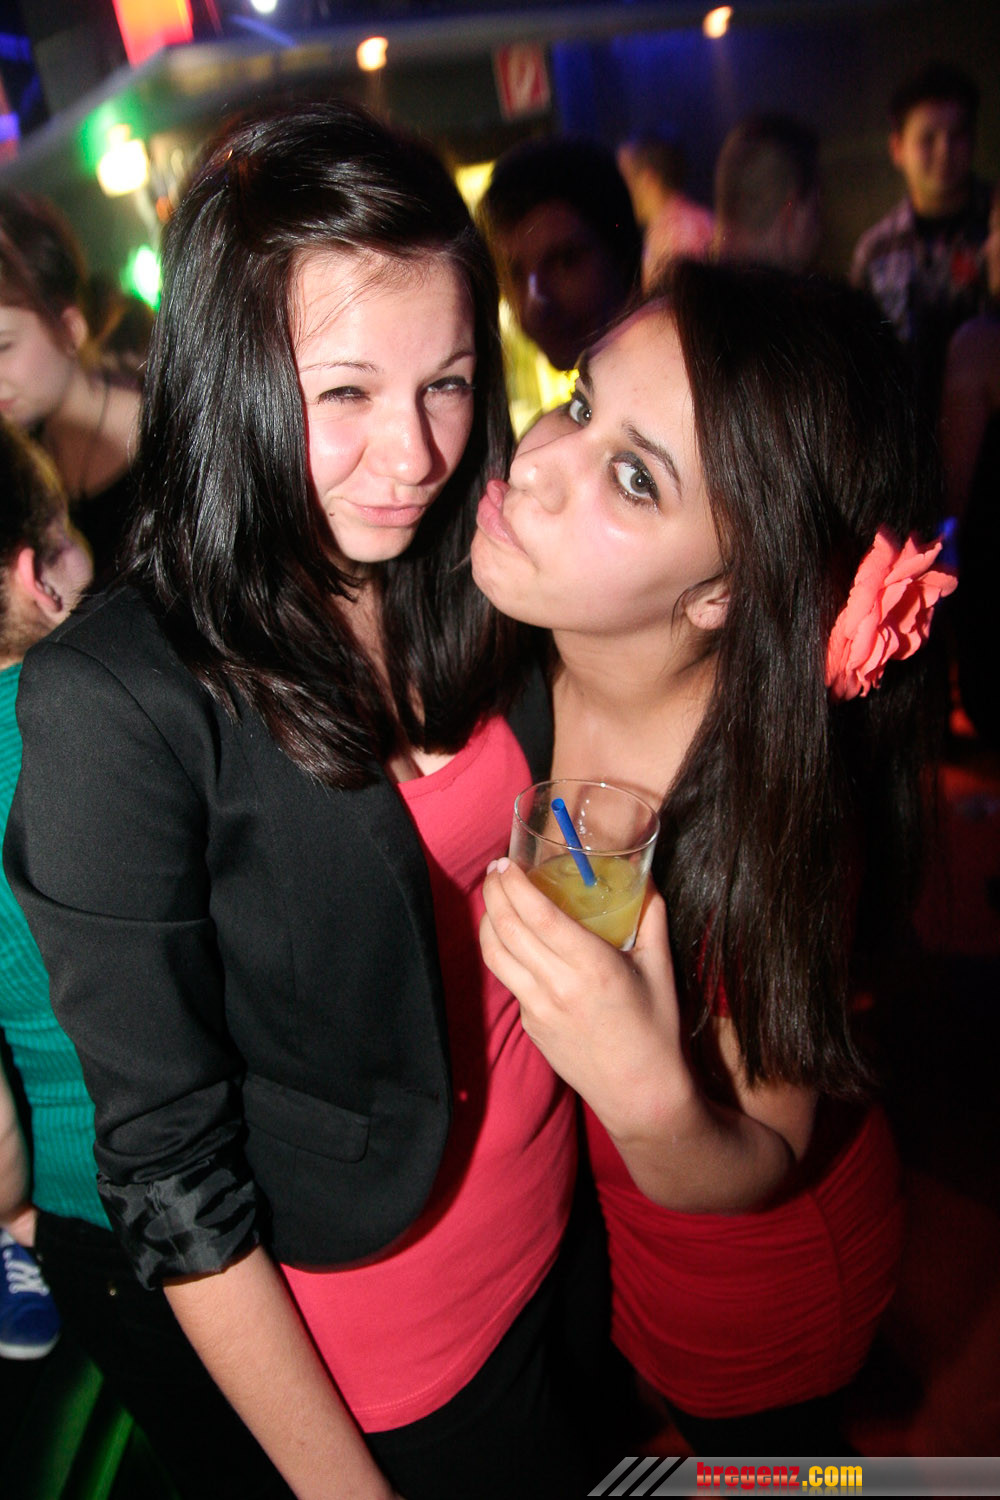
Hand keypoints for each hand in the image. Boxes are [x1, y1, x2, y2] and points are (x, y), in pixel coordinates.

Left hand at [480, 859, 689, 1135]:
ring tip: (495, 897)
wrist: (640, 1095)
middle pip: (507, 929)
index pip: (537, 916)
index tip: (508, 862)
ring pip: (495, 955)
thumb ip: (651, 917)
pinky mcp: (530, 1026)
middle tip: (498, 868)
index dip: (514, 885)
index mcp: (591, 967)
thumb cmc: (656, 1031)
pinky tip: (513, 937)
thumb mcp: (661, 969)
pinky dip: (503, 950)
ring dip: (488, 920)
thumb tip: (644, 878)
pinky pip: (508, 979)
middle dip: (495, 892)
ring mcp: (537, 1009)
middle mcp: (557, 987)